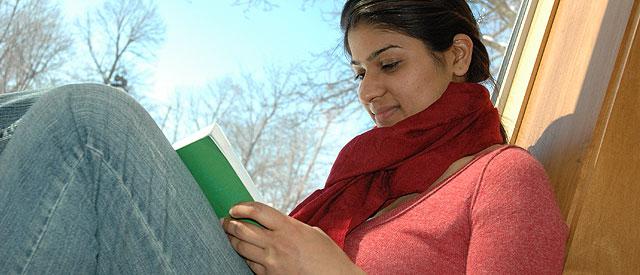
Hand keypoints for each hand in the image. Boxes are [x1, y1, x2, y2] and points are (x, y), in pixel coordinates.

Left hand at [221, 202, 364, 274]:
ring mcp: (272, 262)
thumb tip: (274, 222)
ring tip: (228, 235)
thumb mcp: (311, 232)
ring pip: (241, 248)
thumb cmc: (327, 256)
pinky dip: (245, 257)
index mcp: (289, 227)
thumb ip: (290, 226)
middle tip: (225, 221)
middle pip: (243, 230)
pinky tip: (244, 253)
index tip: (234, 207)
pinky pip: (250, 265)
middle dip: (229, 224)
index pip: (258, 211)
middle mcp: (277, 243)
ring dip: (232, 240)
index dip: (242, 207)